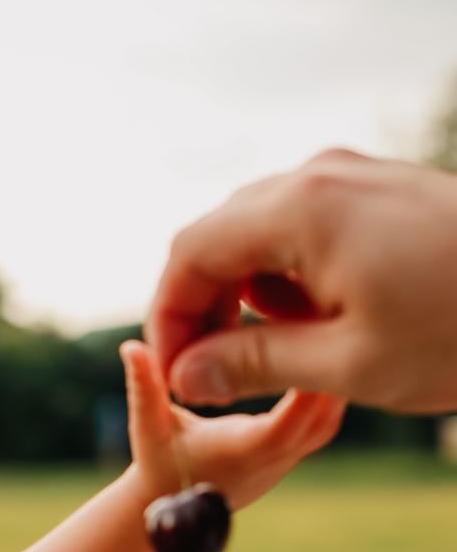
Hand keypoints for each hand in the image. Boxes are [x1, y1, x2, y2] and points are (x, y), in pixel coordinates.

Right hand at [121, 340, 344, 512]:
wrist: (169, 508)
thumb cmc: (156, 463)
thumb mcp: (147, 424)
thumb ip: (144, 385)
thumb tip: (130, 346)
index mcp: (240, 451)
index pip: (288, 423)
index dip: (306, 386)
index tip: (312, 340)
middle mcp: (271, 460)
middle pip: (321, 418)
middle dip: (326, 374)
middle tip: (328, 322)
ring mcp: (285, 461)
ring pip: (327, 421)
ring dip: (329, 382)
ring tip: (324, 336)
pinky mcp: (289, 456)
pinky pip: (320, 423)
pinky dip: (324, 392)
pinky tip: (318, 356)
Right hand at [144, 148, 456, 413]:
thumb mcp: (347, 364)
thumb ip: (253, 364)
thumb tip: (187, 375)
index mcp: (298, 209)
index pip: (190, 253)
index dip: (169, 317)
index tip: (175, 374)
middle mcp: (317, 176)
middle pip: (221, 235)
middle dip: (205, 305)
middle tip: (213, 374)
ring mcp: (353, 176)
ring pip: (262, 230)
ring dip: (249, 293)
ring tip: (276, 354)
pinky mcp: (382, 190)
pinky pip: (307, 225)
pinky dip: (292, 274)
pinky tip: (323, 321)